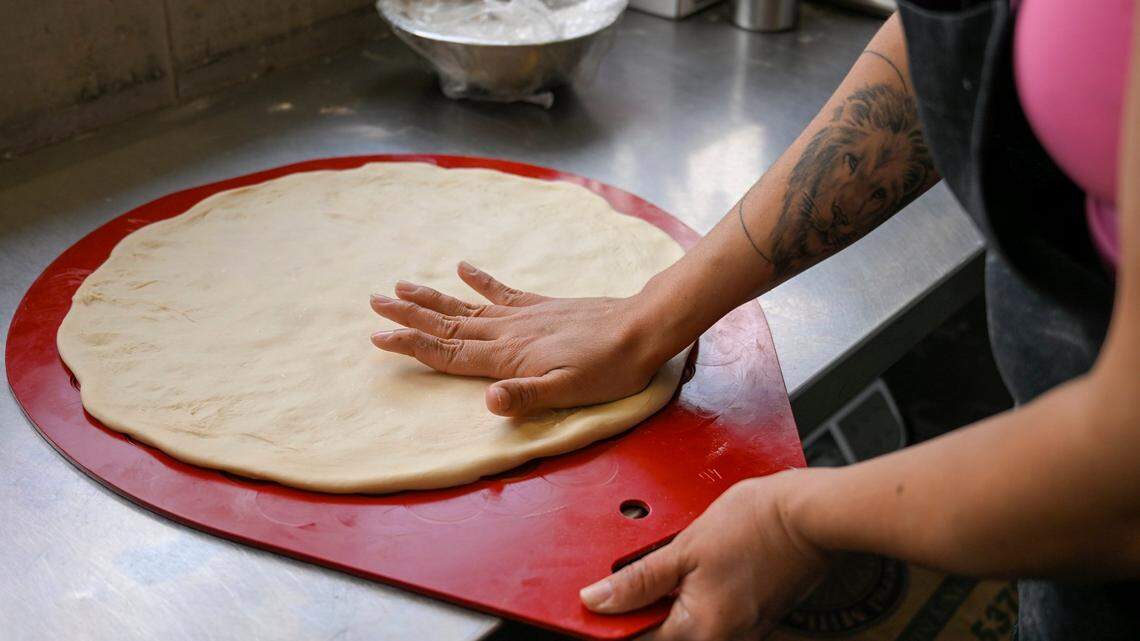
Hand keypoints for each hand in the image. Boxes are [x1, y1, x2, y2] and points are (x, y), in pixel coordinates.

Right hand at [370, 261, 671, 416]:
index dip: (411, 346)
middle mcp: (508, 333)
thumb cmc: (608, 370)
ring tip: (401, 286)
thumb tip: (489, 403)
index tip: (378, 338)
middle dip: (409, 317)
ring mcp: (523, 316)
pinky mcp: (541, 306)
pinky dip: (480, 280)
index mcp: (508, 357)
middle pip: (447, 325)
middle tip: (374, 303)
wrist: (641, 329)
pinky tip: (462, 267)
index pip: (448, 352)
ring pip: (466, 306)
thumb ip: (526, 396)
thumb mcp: (569, 392)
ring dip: (432, 298)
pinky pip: (502, 291)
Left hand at [579, 472, 827, 640]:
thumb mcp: (686, 548)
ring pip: (688, 628)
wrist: (811, 515)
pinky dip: (694, 600)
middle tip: (635, 577)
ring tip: (670, 568)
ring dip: (669, 604)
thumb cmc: (756, 524)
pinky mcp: (756, 619)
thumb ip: (639, 580)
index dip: (613, 620)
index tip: (598, 602)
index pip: (638, 640)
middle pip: (664, 636)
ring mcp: (743, 633)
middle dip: (644, 610)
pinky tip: (695, 572)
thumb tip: (596, 600)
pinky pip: (711, 619)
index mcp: (700, 631)